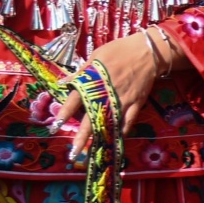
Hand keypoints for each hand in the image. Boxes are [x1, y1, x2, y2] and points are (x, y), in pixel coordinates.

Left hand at [57, 27, 171, 157]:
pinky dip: (122, 132)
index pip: (75, 99)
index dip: (65, 113)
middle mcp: (106, 93)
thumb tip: (64, 82)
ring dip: (100, 138)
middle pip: (91, 118)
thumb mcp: (96, 56)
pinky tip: (115, 140)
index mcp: (94, 80)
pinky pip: (128, 121)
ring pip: (109, 123)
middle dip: (81, 136)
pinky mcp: (135, 104)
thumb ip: (82, 72)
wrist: (147, 51)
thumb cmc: (119, 50)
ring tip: (91, 152)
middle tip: (73, 152)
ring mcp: (122, 101)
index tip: (56, 125)